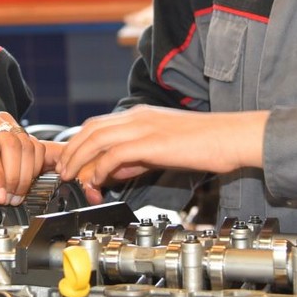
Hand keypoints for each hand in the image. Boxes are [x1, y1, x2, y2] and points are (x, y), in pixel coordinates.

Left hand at [0, 104, 62, 205]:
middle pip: (11, 143)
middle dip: (14, 176)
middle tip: (9, 199)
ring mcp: (5, 119)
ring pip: (26, 144)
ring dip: (26, 174)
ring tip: (16, 195)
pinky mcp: (18, 127)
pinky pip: (34, 145)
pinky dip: (34, 167)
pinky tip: (24, 182)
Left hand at [57, 105, 267, 201]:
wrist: (232, 138)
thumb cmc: (205, 145)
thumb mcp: (162, 150)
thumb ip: (136, 158)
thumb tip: (112, 171)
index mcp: (141, 115)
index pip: (98, 125)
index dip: (79, 143)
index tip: (70, 161)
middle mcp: (138, 117)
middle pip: (91, 129)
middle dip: (72, 150)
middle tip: (64, 171)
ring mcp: (144, 127)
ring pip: (97, 139)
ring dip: (80, 159)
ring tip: (73, 178)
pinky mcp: (152, 142)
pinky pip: (115, 154)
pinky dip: (100, 168)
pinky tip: (97, 181)